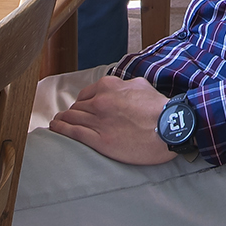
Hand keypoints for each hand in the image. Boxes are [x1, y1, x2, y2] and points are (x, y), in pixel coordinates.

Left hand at [47, 73, 175, 164]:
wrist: (169, 129)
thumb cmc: (159, 108)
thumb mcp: (140, 85)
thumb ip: (122, 85)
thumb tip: (115, 87)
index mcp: (109, 86)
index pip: (86, 94)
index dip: (82, 103)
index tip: (80, 108)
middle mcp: (100, 102)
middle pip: (77, 107)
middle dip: (72, 113)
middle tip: (68, 118)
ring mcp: (98, 121)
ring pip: (72, 118)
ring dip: (62, 120)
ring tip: (57, 123)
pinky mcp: (99, 140)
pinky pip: (73, 132)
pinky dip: (61, 129)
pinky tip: (55, 129)